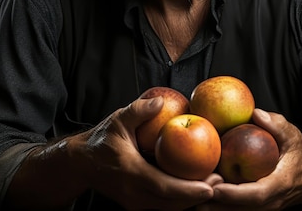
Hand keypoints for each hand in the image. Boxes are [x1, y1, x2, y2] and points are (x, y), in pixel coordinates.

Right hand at [79, 95, 215, 209]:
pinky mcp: (136, 204)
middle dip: (198, 197)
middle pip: (171, 204)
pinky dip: (180, 199)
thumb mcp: (118, 120)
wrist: (81, 163)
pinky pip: (162, 205)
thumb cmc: (102, 140)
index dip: (189, 190)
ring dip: (190, 200)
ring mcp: (134, 202)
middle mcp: (133, 193)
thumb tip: (160, 101)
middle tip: (220, 182)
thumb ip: (138, 110)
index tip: (211, 186)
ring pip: (168, 208)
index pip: (164, 187)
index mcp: (131, 173)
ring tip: (213, 185)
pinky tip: (195, 187)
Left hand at [196, 109, 301, 210]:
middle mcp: (269, 203)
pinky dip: (217, 203)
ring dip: (212, 206)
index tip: (214, 187)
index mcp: (279, 185)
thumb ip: (276, 125)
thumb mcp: (293, 136)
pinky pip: (234, 209)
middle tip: (190, 192)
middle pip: (239, 210)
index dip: (234, 195)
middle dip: (214, 204)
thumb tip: (255, 113)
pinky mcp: (254, 207)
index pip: (255, 195)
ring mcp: (261, 208)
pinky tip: (197, 192)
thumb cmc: (301, 155)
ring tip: (187, 195)